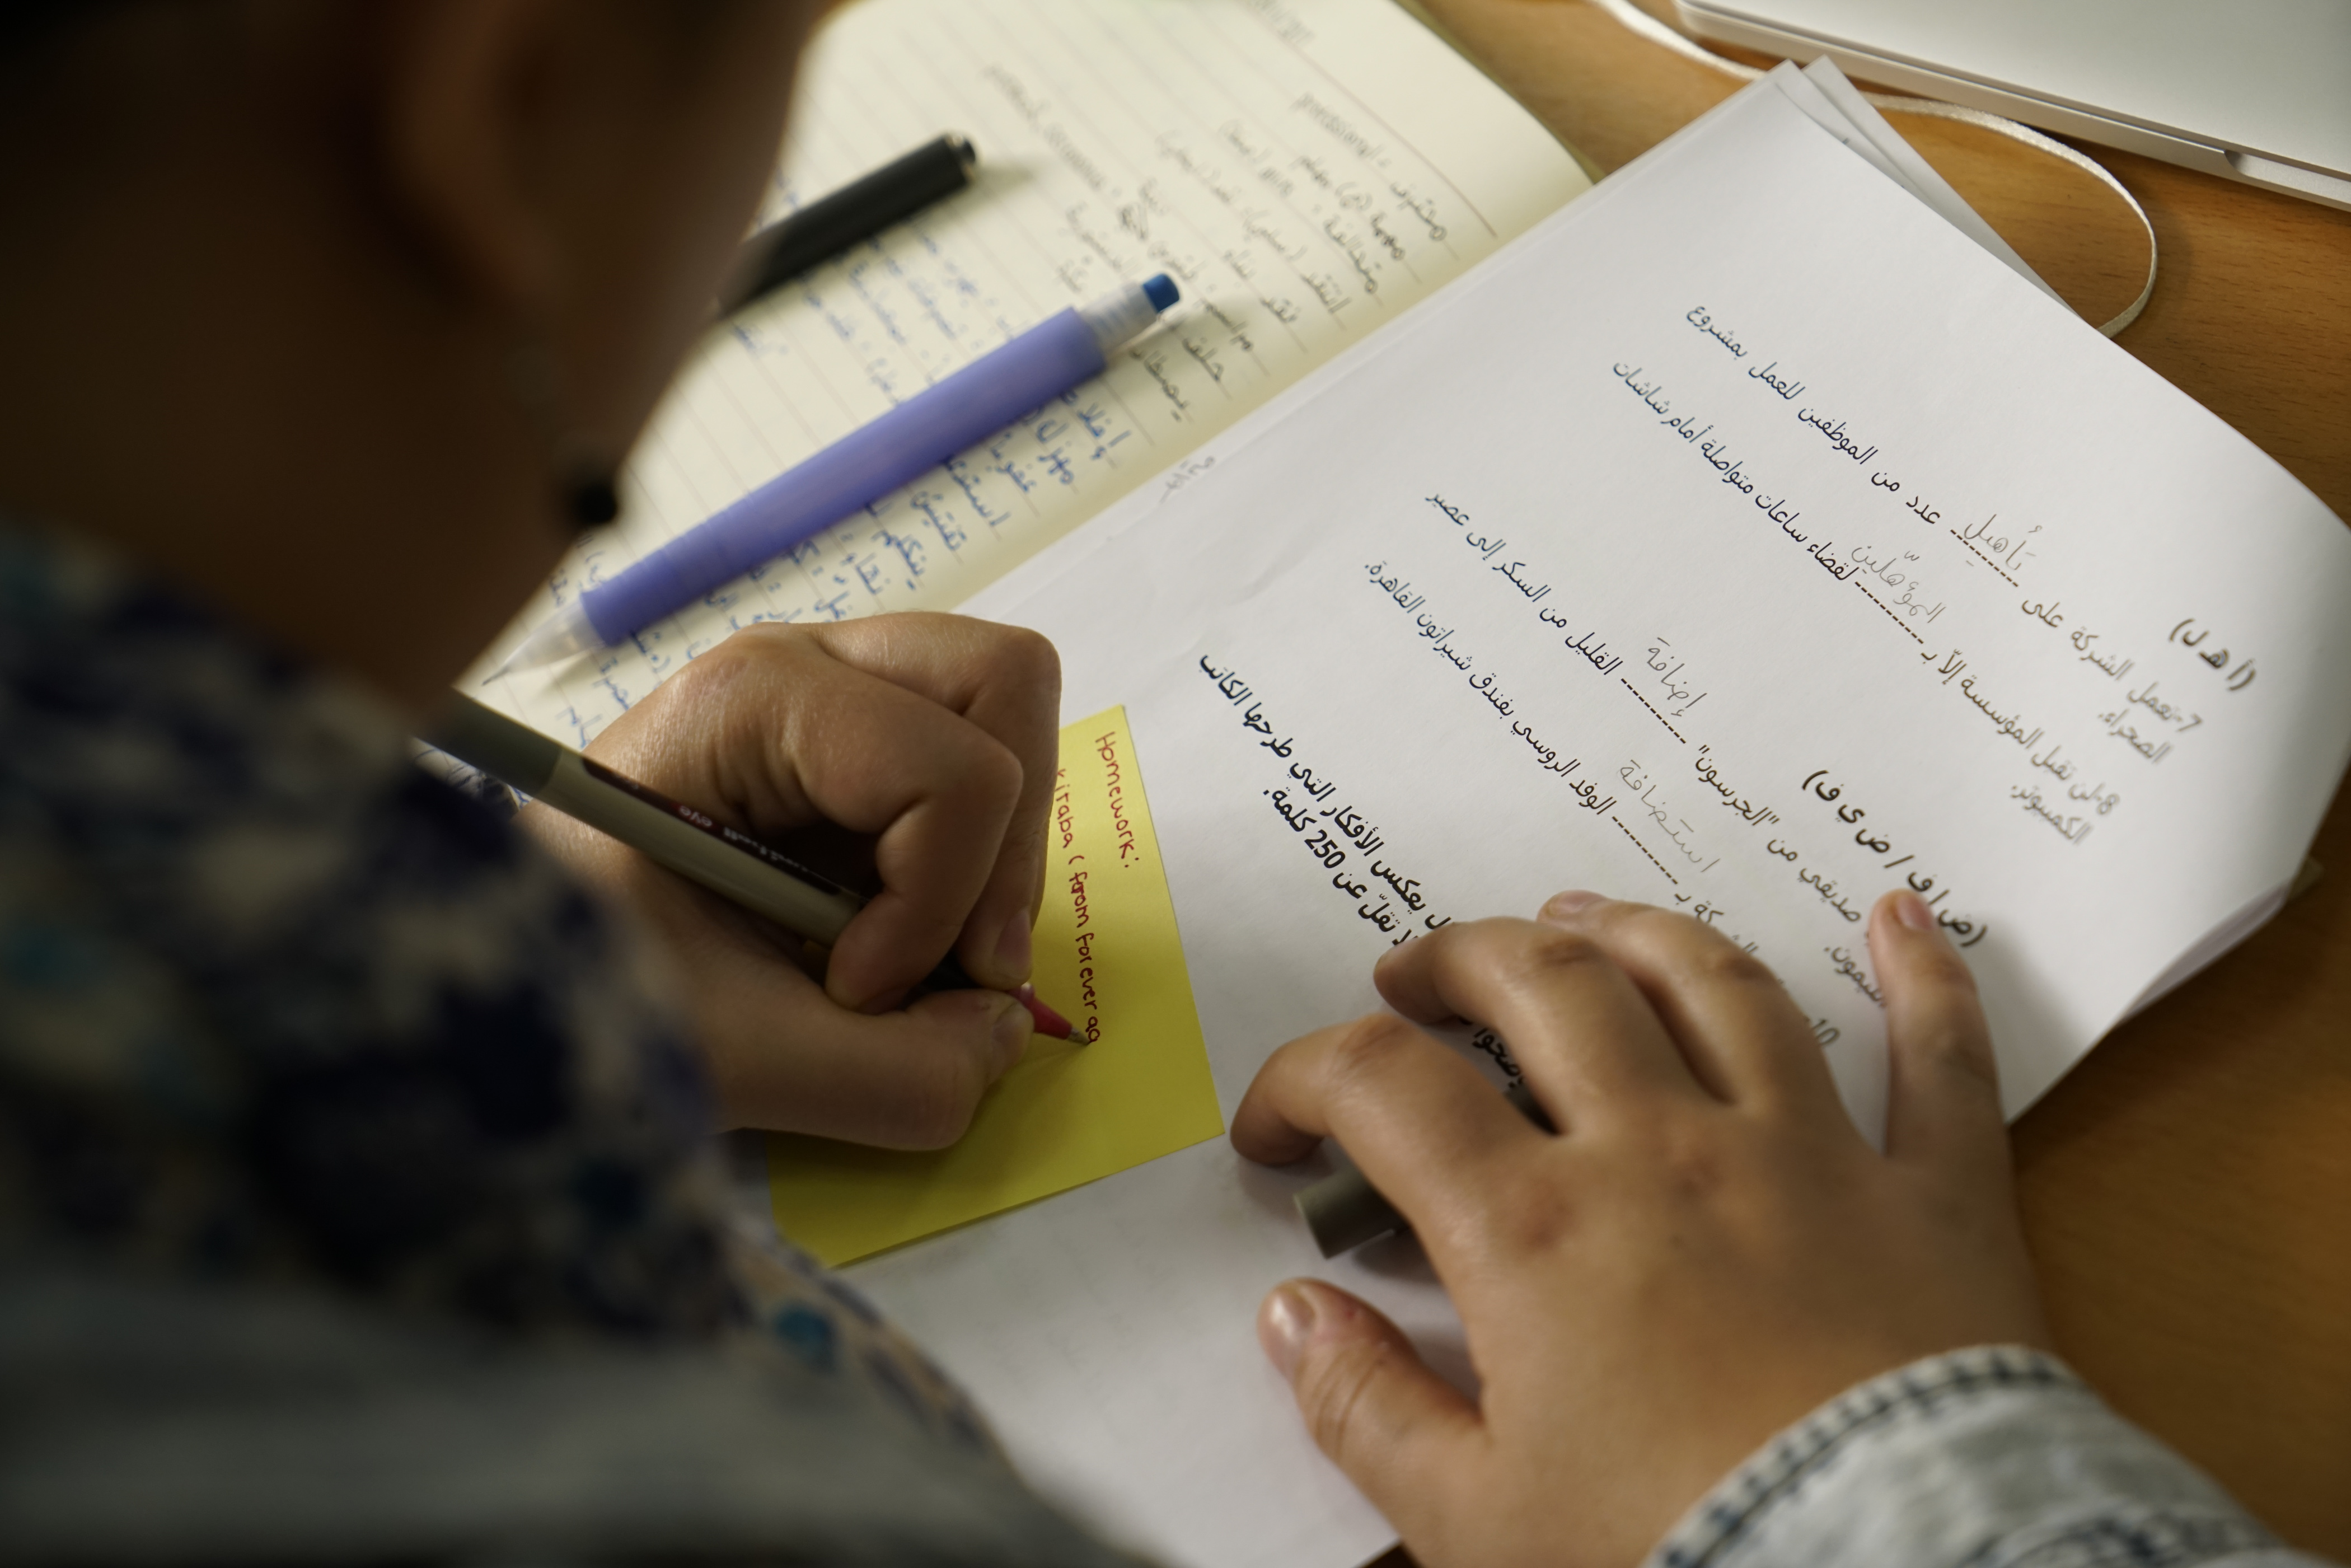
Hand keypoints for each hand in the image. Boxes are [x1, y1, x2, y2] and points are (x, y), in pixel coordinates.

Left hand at [522, 615, 1059, 1145]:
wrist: (489, 978)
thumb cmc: (577, 986)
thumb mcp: (731, 1055)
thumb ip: (894, 1074)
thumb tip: (1004, 1036)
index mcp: (752, 702)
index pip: (954, 772)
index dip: (937, 903)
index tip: (851, 989)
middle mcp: (805, 663)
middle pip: (1007, 684)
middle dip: (1001, 847)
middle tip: (950, 962)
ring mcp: (834, 691)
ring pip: (1008, 718)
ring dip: (989, 858)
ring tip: (904, 956)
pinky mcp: (852, 741)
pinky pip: (975, 772)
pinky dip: (964, 866)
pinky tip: (882, 933)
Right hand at [1233, 889, 2049, 1567]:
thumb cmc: (1684, 1561)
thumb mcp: (1477, 1524)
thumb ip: (1367, 1408)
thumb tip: (1292, 1316)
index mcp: (1539, 1230)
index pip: (1383, 1087)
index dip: (1304, 1080)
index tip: (1277, 1127)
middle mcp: (1667, 1152)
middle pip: (1543, 985)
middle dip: (1459, 959)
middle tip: (1416, 976)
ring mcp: (1808, 1156)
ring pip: (1713, 984)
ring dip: (1635, 933)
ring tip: (1582, 918)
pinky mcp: (1936, 1197)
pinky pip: (1940, 1058)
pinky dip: (1925, 979)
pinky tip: (1900, 917)